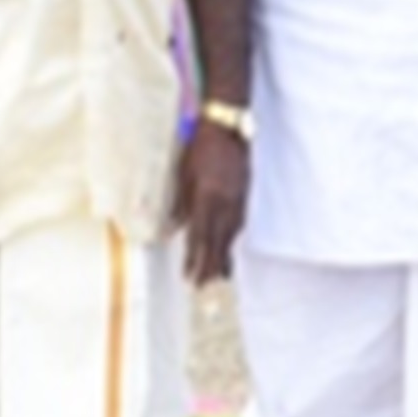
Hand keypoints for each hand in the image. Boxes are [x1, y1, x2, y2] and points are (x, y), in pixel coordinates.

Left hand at [175, 123, 251, 288]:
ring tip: (218, 275)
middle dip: (211, 267)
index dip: (194, 259)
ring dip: (224, 256)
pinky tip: (227, 246)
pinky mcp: (245, 196)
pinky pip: (238, 224)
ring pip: (231, 235)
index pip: (200, 236)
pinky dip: (231, 239)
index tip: (189, 277)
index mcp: (208, 197)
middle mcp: (226, 203)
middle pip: (218, 242)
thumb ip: (180, 204)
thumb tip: (172, 230)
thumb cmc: (201, 149)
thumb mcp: (184, 175)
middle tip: (204, 287)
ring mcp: (239, 200)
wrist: (227, 129)